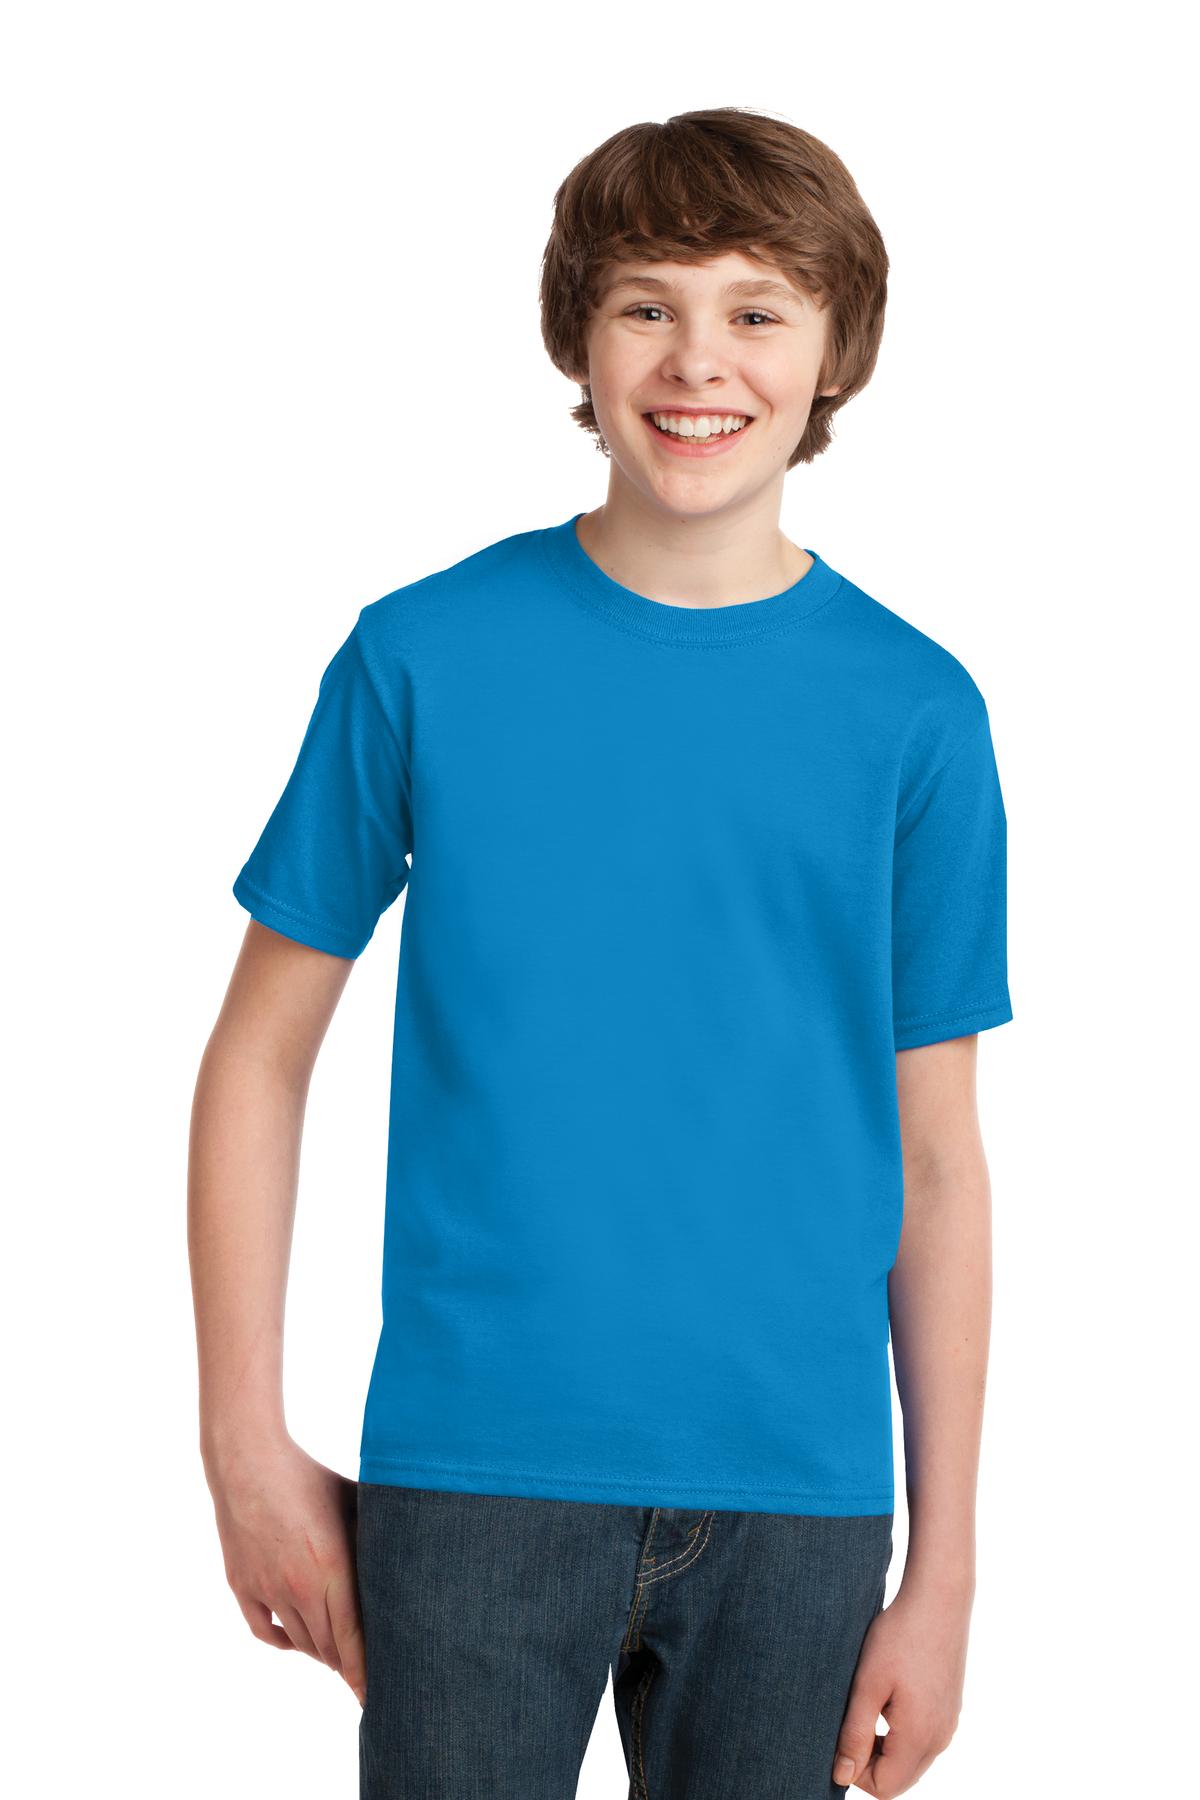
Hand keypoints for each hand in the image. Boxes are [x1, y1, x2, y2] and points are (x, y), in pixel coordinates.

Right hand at [204, 1434, 366, 1706]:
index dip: (365, 1672)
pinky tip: (297, 1639)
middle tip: (366, 1677)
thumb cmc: (308, 1477)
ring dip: (320, 1653)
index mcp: (331, 1569)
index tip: (375, 1696)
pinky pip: (264, 1630)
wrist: (247, 1462)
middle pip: (327, 1648)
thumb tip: (411, 1551)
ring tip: (337, 1657)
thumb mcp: (354, 1501)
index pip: (353, 1640)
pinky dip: (283, 1641)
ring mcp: (267, 1590)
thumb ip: (378, 1533)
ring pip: (299, 1642)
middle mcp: (298, 1588)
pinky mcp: (242, 1586)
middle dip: (348, 1665)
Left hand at [831, 1579, 971, 1794]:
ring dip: (885, 1748)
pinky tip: (889, 1697)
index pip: (885, 1788)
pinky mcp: (950, 1708)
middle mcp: (941, 1738)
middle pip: (900, 1779)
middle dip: (871, 1763)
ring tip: (868, 1706)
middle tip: (852, 1722)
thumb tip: (841, 1775)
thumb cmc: (899, 1637)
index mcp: (920, 1737)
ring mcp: (949, 1724)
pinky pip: (924, 1740)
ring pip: (912, 1761)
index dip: (856, 1772)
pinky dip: (902, 1734)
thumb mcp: (867, 1685)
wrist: (938, 1598)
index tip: (841, 1737)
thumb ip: (855, 1734)